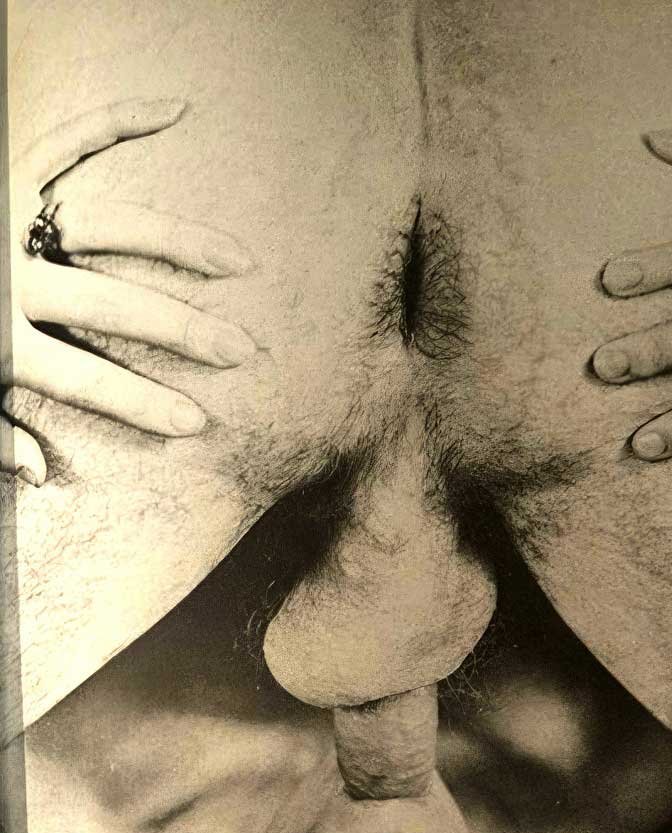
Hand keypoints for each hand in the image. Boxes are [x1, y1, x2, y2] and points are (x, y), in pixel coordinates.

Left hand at [4, 98, 255, 485]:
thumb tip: (44, 474)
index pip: (84, 379)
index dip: (141, 404)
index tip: (195, 423)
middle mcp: (11, 277)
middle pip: (112, 305)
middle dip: (182, 330)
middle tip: (240, 349)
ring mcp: (10, 220)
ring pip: (106, 225)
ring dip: (179, 241)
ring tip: (237, 259)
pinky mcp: (4, 175)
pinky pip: (61, 141)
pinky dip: (114, 123)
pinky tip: (173, 113)